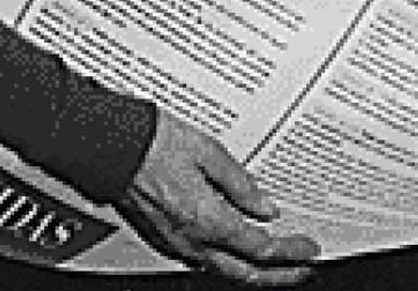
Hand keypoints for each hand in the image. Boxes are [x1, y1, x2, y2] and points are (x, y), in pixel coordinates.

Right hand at [119, 110, 320, 284]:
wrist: (109, 145)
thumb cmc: (150, 142)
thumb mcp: (207, 150)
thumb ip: (239, 183)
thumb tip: (263, 205)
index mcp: (207, 220)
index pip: (261, 249)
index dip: (290, 252)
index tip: (309, 248)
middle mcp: (192, 240)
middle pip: (244, 273)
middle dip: (278, 276)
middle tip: (302, 270)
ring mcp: (175, 243)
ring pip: (223, 271)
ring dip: (252, 271)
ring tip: (274, 264)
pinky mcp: (162, 237)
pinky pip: (202, 260)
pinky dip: (227, 261)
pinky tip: (235, 250)